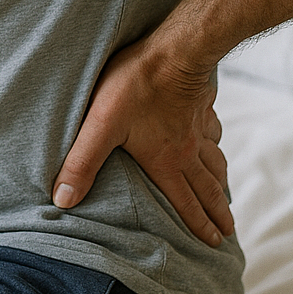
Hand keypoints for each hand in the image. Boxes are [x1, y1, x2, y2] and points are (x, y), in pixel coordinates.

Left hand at [52, 39, 233, 246]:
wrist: (174, 49)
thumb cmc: (135, 87)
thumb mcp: (100, 126)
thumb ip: (81, 163)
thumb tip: (63, 200)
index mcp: (167, 161)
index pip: (185, 202)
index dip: (198, 225)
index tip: (215, 244)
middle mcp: (188, 149)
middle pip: (207, 187)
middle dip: (217, 212)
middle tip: (229, 232)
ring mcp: (197, 126)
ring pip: (215, 160)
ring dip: (220, 181)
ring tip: (225, 193)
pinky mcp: (200, 103)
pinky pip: (214, 129)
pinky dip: (217, 142)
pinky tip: (215, 140)